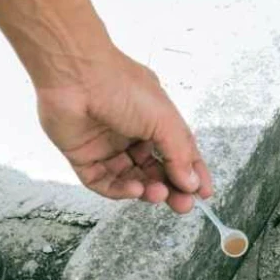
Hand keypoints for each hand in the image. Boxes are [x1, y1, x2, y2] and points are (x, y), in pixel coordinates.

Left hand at [36, 49, 212, 212]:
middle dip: (170, 188)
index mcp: (153, 119)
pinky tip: (134, 189)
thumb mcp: (163, 118)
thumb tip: (192, 183)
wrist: (76, 75)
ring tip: (158, 193)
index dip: (191, 173)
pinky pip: (102, 181)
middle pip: (154, 170)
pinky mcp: (82, 157)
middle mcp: (130, 134)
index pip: (177, 152)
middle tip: (183, 204)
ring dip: (146, 189)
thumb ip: (179, 152)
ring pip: (130, 179)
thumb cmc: (121, 85)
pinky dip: (119, 189)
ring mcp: (106, 146)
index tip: (204, 194)